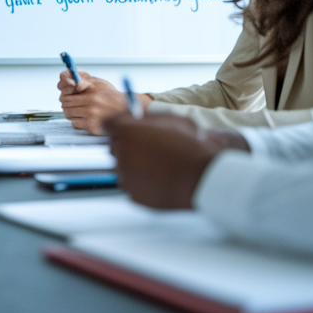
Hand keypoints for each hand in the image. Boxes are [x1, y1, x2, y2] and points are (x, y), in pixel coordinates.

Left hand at [57, 72, 148, 134]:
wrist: (124, 110)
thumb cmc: (109, 95)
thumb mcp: (98, 83)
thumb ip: (84, 80)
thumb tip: (71, 80)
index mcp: (91, 91)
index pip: (66, 94)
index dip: (65, 95)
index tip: (67, 96)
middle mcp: (91, 103)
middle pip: (65, 104)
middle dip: (66, 104)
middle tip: (71, 104)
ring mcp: (91, 115)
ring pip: (68, 114)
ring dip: (71, 113)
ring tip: (78, 110)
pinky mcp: (92, 126)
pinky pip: (75, 124)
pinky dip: (77, 121)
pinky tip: (84, 118)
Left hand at [105, 114, 248, 209]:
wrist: (204, 177)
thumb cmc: (191, 146)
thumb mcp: (171, 119)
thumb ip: (147, 118)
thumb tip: (136, 118)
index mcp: (126, 131)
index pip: (107, 125)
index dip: (118, 125)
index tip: (126, 126)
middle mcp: (121, 153)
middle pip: (114, 146)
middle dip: (128, 144)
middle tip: (149, 146)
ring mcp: (126, 176)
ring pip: (123, 168)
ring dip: (135, 165)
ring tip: (160, 165)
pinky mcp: (134, 195)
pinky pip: (133, 186)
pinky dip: (142, 183)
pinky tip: (161, 179)